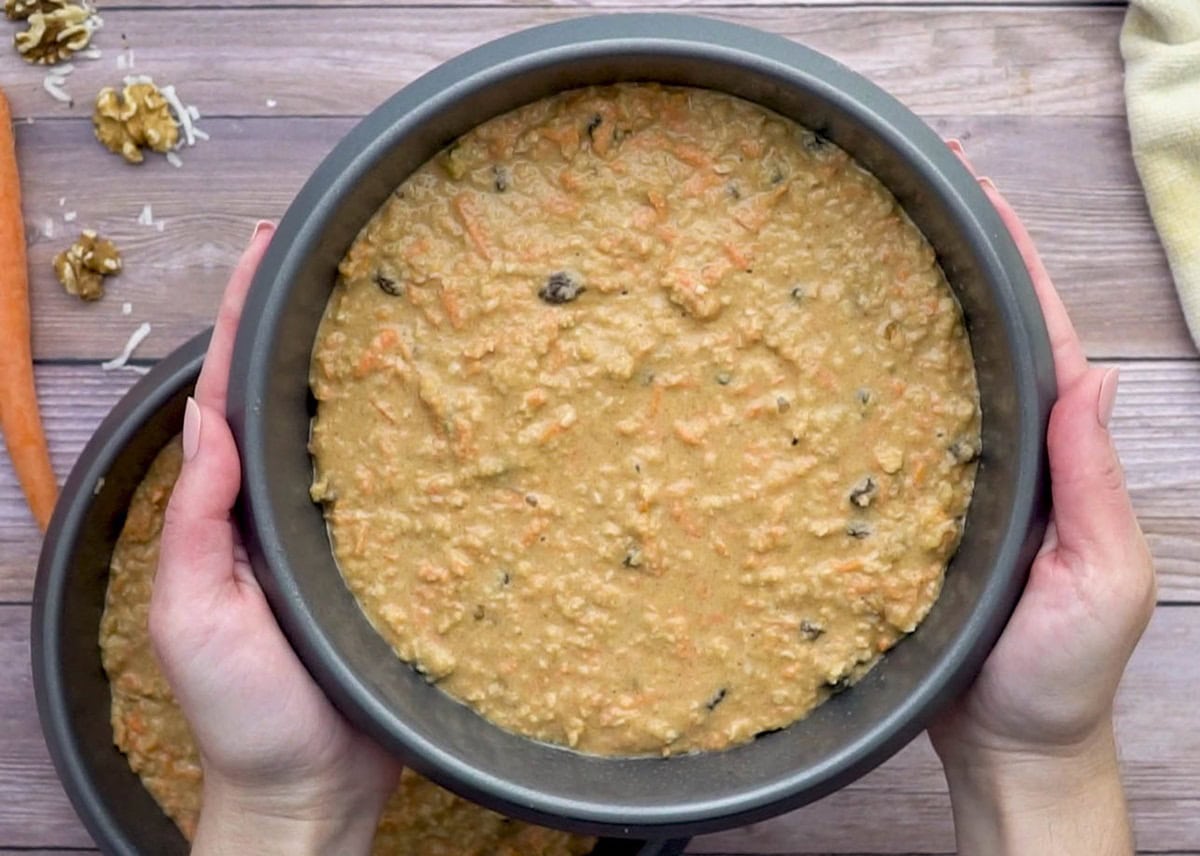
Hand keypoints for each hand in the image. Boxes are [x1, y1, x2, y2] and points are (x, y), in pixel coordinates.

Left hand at [150, 222, 400, 854]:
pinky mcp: (389, 560)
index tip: (263, 249)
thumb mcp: (193, 617)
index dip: (239, 319)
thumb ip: (196, 522)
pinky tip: (446, 405)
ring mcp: (338, 531)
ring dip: (361, 366)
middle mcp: (281, 508)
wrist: (312, 789)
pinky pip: (401, 487)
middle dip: (300, 321)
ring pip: (350, 432)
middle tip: (333, 250)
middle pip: (288, 396)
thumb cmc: (244, 714)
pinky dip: (416, 438)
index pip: (227, 395)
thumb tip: (208, 420)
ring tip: (393, 300)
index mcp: (226, 512)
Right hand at [929, 142, 1155, 854]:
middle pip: (983, 337)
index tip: (980, 191)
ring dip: (905, 310)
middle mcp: (1007, 453)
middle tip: (913, 187)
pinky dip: (861, 390)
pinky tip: (822, 361)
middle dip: (958, 258)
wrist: (1005, 748)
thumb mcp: (1103, 578)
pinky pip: (884, 439)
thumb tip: (1097, 376)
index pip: (1043, 336)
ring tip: (862, 246)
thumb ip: (1094, 483)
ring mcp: (955, 481)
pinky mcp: (905, 515)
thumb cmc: (1062, 675)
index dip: (1016, 260)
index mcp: (1062, 457)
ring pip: (930, 379)